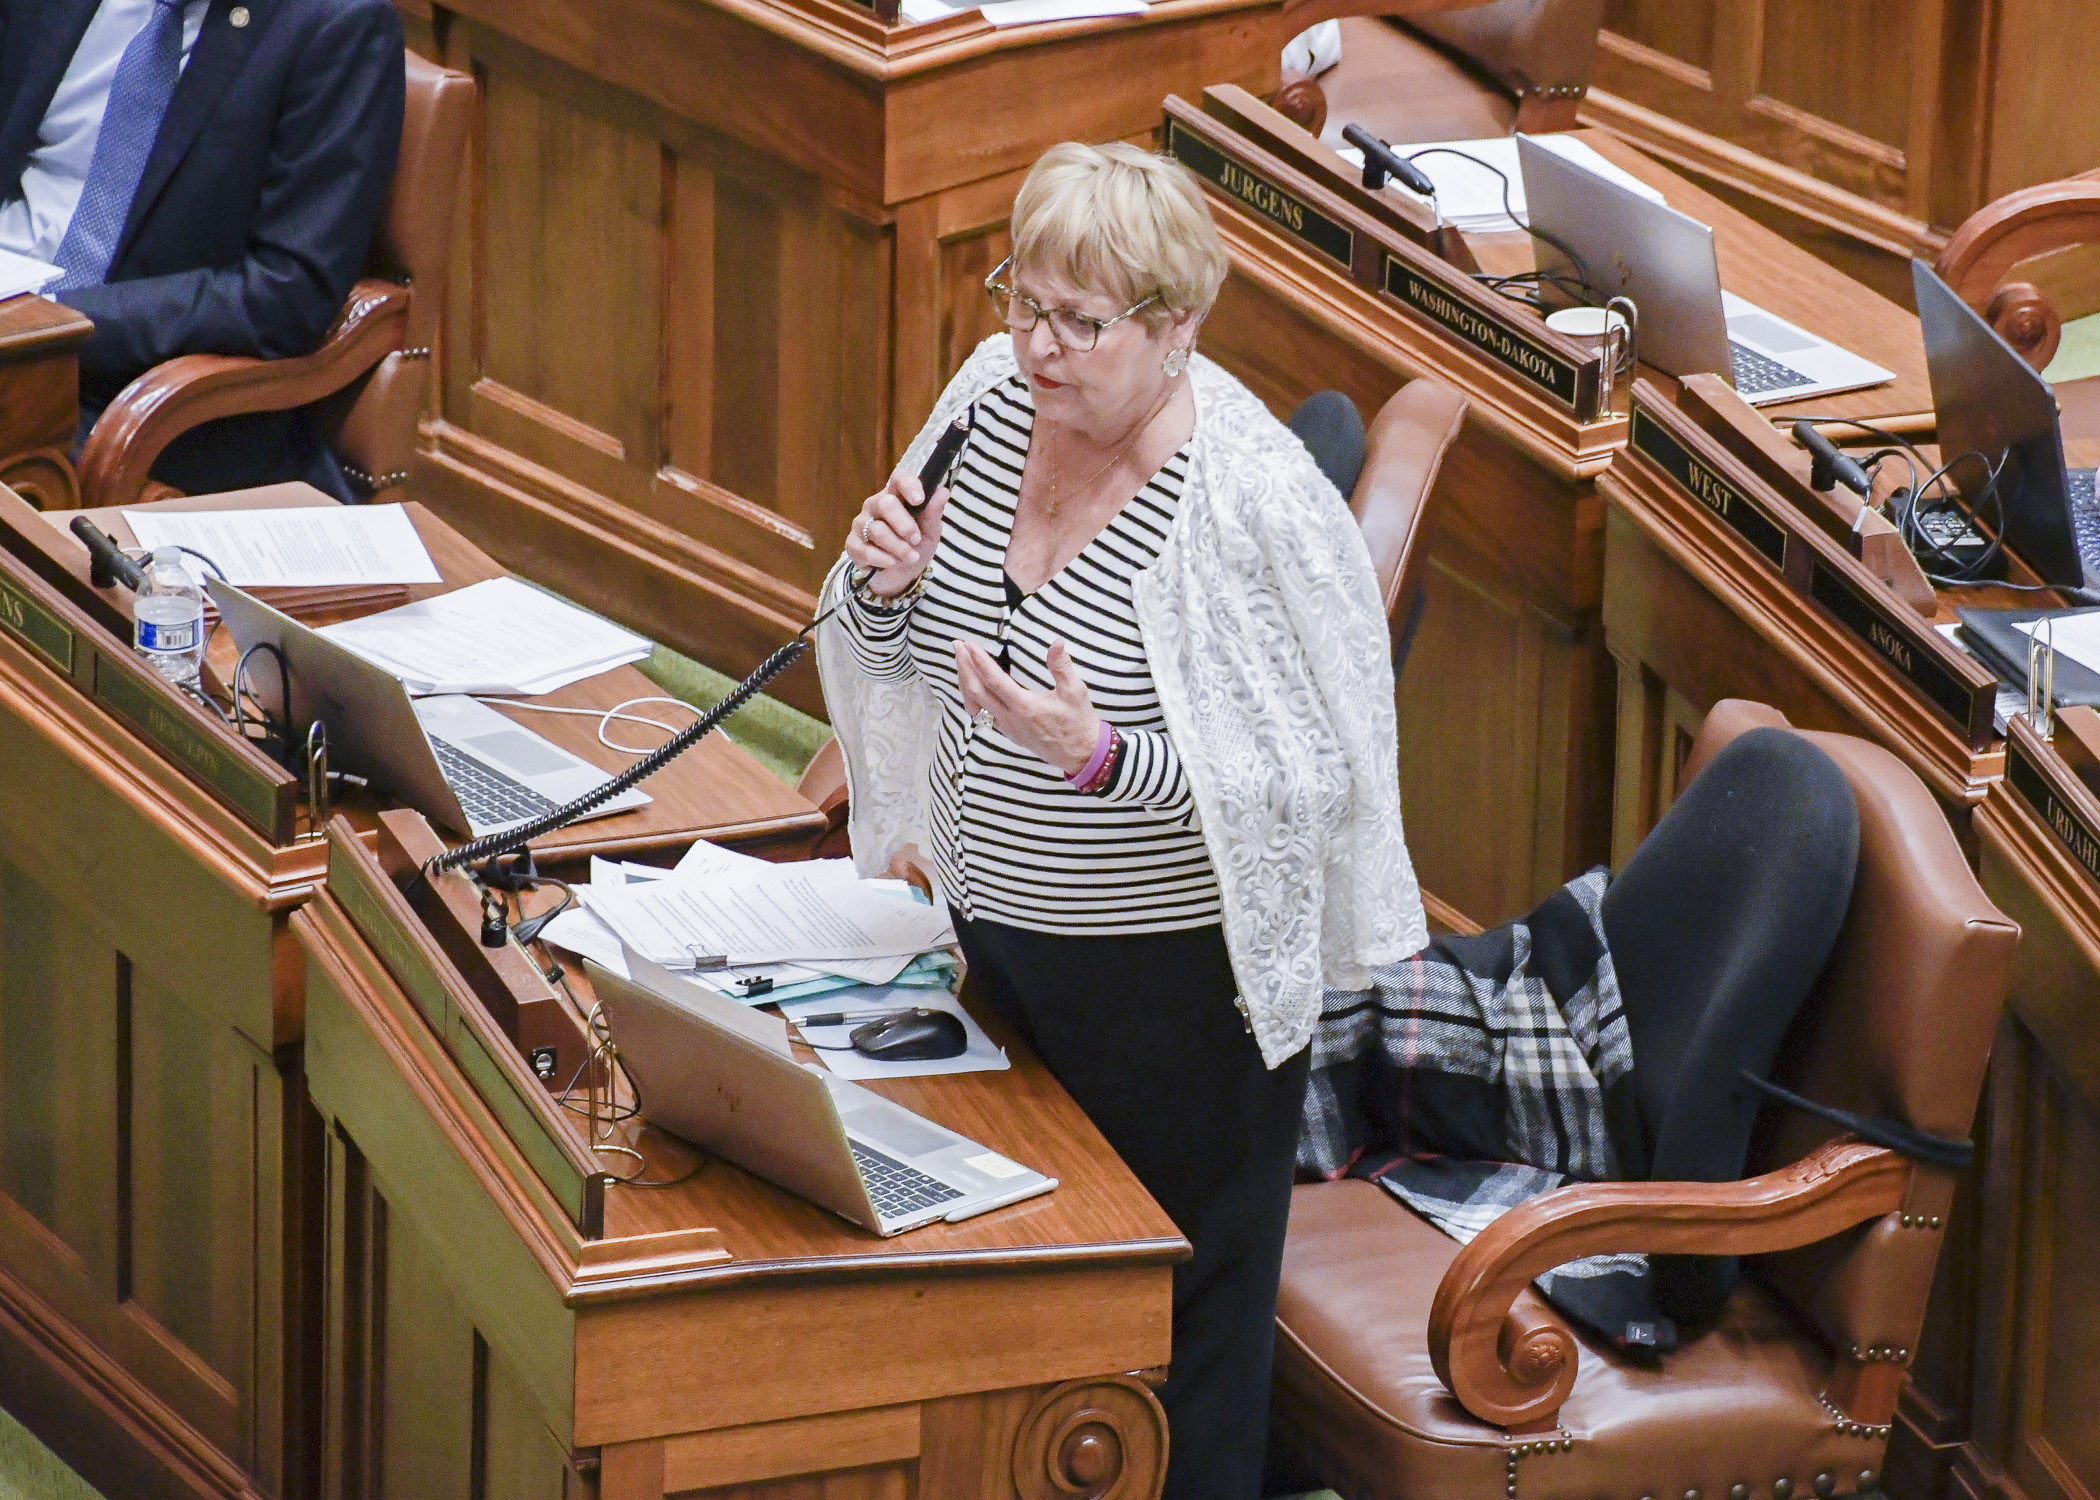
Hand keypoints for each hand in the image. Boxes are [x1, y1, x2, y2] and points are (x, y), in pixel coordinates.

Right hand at [844, 471, 949, 598]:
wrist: (902, 576)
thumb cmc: (916, 546)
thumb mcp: (930, 532)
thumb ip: (933, 513)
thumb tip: (943, 491)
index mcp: (897, 496)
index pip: (898, 478)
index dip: (908, 485)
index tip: (920, 500)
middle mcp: (876, 505)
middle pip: (886, 504)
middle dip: (904, 525)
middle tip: (916, 539)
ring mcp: (862, 524)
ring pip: (878, 530)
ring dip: (898, 548)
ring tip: (910, 557)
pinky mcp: (852, 544)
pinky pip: (866, 550)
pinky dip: (883, 559)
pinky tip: (892, 563)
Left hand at [954, 639, 1101, 776]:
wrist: (1081, 754)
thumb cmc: (1079, 722)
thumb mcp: (1076, 691)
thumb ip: (1062, 666)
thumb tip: (1057, 642)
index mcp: (1025, 706)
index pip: (994, 681)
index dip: (979, 661)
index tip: (969, 644)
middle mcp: (1011, 718)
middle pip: (976, 692)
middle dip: (964, 667)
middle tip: (958, 646)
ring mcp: (1007, 727)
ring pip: (974, 705)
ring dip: (965, 682)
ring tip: (961, 662)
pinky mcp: (1008, 732)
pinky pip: (981, 714)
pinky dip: (972, 697)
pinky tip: (972, 686)